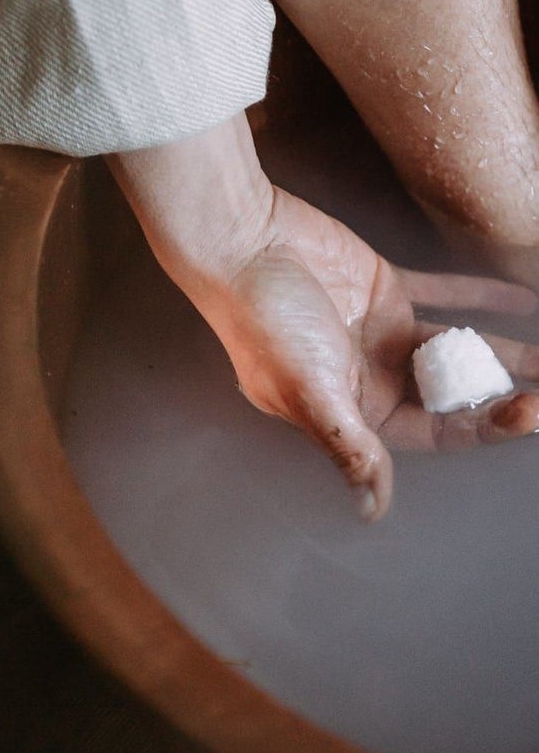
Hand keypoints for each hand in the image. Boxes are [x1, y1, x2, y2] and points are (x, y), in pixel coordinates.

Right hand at [200, 188, 538, 518]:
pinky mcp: (383, 286)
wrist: (241, 241)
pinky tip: (520, 296)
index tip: (529, 411)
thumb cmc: (262, 319)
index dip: (484, 426)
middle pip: (453, 393)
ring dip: (505, 350)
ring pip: (457, 347)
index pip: (435, 430)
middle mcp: (371, 375)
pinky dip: (480, 294)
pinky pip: (444, 293)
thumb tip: (371, 511)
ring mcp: (380, 330)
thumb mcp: (309, 389)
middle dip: (504, 393)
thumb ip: (349, 447)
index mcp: (353, 408)